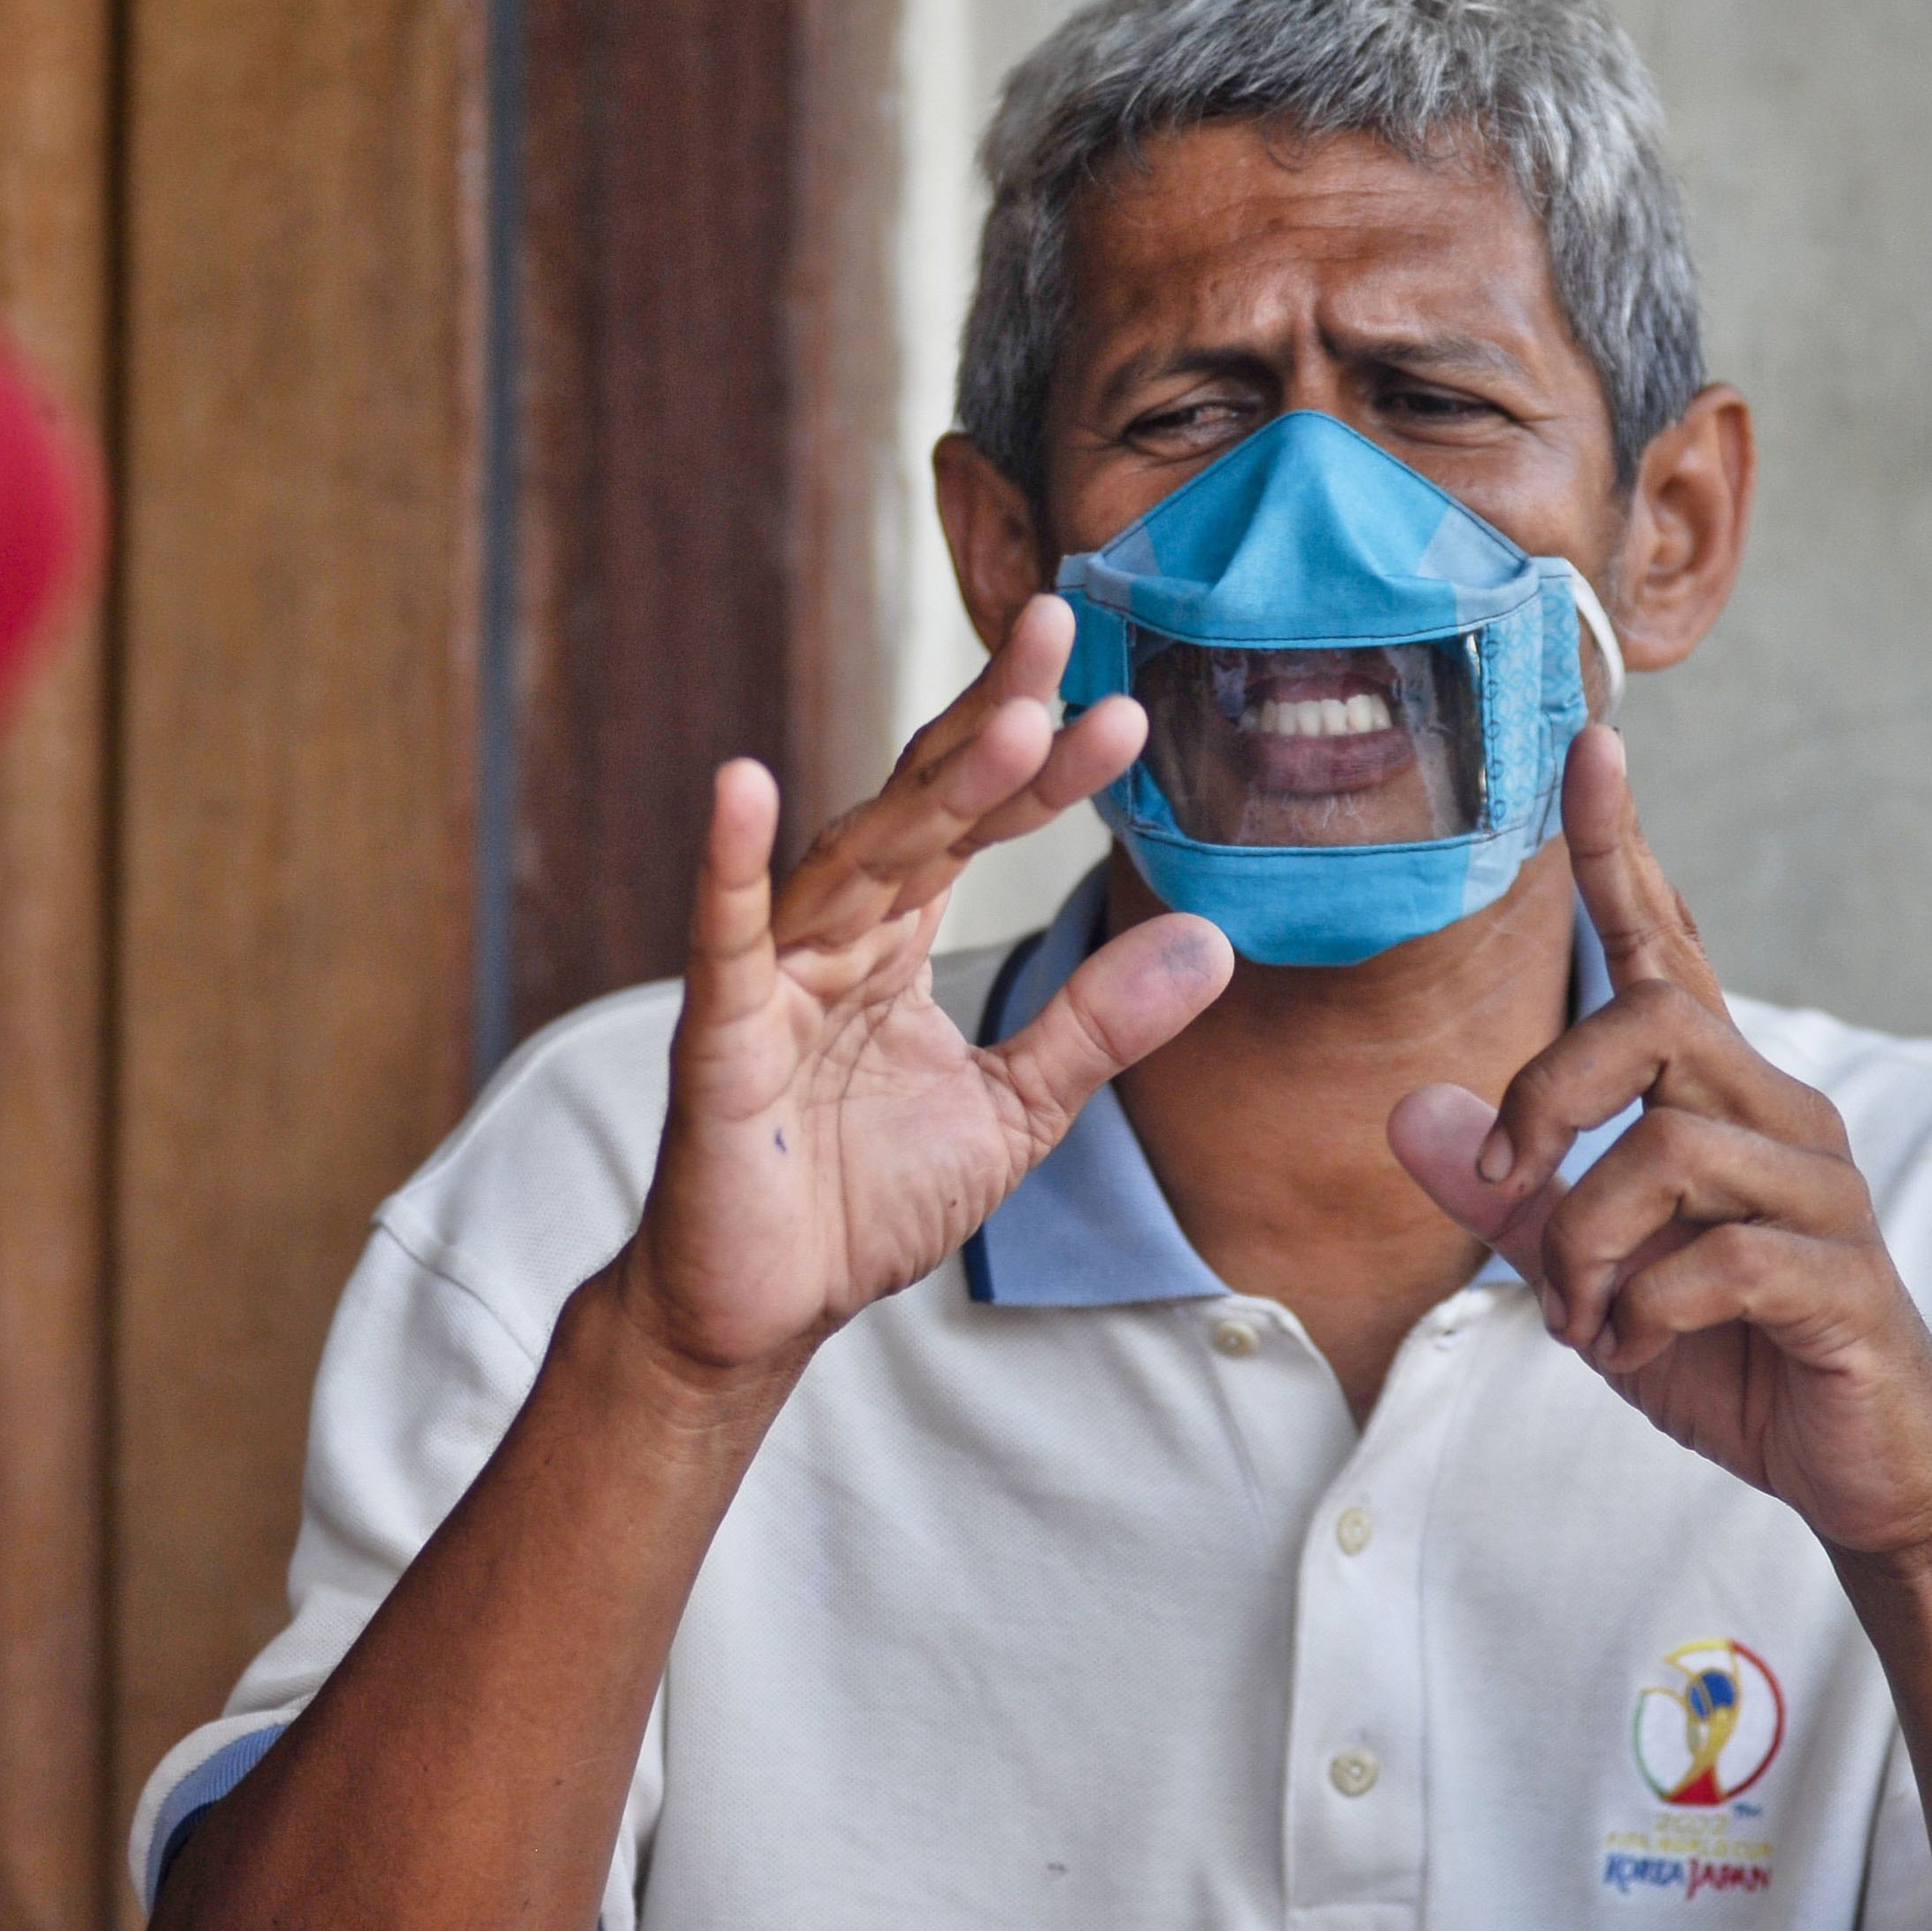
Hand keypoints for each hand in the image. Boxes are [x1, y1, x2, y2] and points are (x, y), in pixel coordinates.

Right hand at [624, 596, 1231, 1377]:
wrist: (767, 1308)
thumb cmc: (862, 1201)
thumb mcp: (1016, 1108)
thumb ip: (1097, 1024)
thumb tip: (1211, 940)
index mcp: (897, 940)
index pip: (979, 828)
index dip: (1047, 769)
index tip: (1125, 712)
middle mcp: (837, 935)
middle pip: (922, 805)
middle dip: (993, 720)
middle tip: (1063, 622)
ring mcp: (775, 976)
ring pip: (857, 855)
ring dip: (929, 784)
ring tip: (1011, 716)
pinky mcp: (720, 1035)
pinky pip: (725, 937)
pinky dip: (728, 863)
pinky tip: (740, 783)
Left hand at [1389, 727, 1931, 1561]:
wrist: (1853, 1464)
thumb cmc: (1717, 1348)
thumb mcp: (1579, 1268)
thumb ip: (1501, 1192)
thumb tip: (1406, 1111)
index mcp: (1710, 1096)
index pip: (1661, 945)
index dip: (1623, 849)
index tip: (1589, 747)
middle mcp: (1774, 1115)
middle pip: (1652, 1020)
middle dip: (1548, 1094)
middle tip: (1506, 1188)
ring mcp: (1819, 1193)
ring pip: (1669, 1150)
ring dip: (1586, 1240)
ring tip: (1579, 1311)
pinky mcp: (1843, 1279)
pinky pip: (1721, 1258)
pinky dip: (1642, 1308)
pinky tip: (1630, 1344)